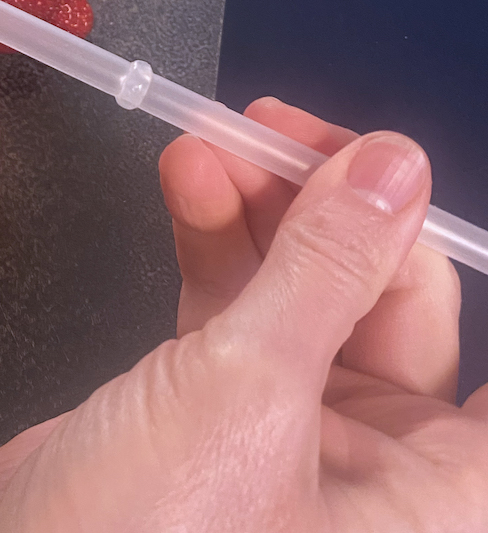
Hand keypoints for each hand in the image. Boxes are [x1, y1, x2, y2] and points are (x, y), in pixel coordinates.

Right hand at [0, 98, 487, 531]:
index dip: (444, 258)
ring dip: (258, 211)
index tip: (397, 177)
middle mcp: (374, 467)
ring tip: (213, 144)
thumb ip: (325, 273)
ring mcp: (288, 430)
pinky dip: (211, 240)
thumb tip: (391, 170)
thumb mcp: (245, 394)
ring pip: (302, 291)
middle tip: (275, 135)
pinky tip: (187, 183)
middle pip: (386, 298)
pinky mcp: (211, 401)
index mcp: (428, 498)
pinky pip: (235, 303)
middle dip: (328, 209)